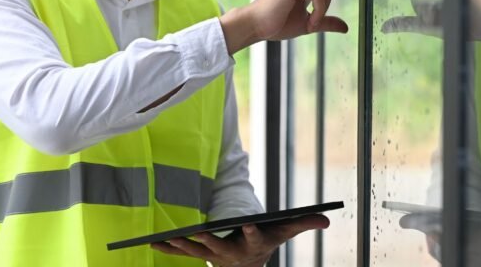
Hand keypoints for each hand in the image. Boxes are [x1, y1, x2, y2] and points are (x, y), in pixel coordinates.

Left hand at [150, 214, 329, 266]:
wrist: (249, 264)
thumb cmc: (266, 240)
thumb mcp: (285, 231)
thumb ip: (304, 223)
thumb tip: (327, 218)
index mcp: (253, 244)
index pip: (254, 236)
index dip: (252, 230)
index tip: (248, 221)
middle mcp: (232, 253)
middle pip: (219, 247)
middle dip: (208, 239)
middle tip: (198, 231)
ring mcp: (213, 256)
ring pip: (197, 252)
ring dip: (182, 246)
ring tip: (168, 237)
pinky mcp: (200, 254)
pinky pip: (182, 253)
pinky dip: (168, 249)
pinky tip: (153, 243)